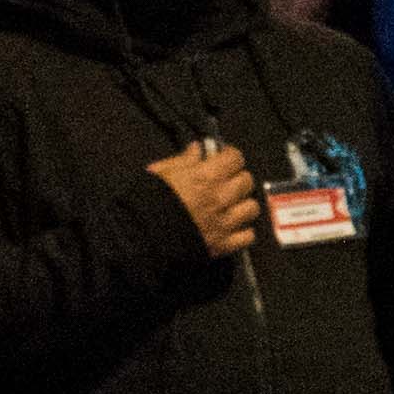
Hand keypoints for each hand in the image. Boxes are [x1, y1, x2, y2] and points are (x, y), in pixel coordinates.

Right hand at [151, 140, 263, 259]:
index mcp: (206, 177)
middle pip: (246, 181)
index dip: (230, 156)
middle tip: (226, 181)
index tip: (223, 158)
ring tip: (231, 205)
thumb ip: (182, 160)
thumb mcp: (160, 173)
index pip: (235, 158)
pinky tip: (232, 228)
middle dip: (238, 178)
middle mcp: (221, 198)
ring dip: (243, 205)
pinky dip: (243, 232)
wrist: (141, 238)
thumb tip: (197, 149)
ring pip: (251, 208)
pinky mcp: (223, 245)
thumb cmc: (146, 202)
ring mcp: (225, 223)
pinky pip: (247, 236)